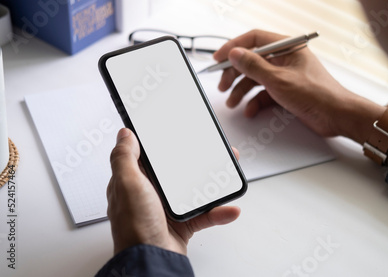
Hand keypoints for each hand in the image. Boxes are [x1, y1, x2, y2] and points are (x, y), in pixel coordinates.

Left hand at [106, 128, 240, 254]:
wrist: (151, 261)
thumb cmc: (134, 227)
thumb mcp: (127, 184)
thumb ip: (124, 157)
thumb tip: (125, 134)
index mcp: (134, 182)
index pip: (148, 157)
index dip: (163, 145)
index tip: (179, 135)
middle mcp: (150, 195)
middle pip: (176, 172)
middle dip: (196, 161)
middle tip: (213, 152)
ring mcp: (167, 210)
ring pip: (194, 190)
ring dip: (213, 185)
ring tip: (227, 175)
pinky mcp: (183, 225)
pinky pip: (205, 214)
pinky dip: (219, 212)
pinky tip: (229, 208)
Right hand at [213, 29, 384, 142]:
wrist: (337, 116)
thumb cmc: (318, 94)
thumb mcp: (279, 80)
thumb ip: (254, 66)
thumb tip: (235, 54)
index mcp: (287, 47)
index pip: (254, 39)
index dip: (234, 47)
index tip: (219, 59)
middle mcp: (285, 59)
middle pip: (252, 61)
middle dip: (235, 74)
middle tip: (223, 85)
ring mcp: (286, 76)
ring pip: (256, 79)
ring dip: (242, 91)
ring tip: (232, 102)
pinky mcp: (287, 92)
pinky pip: (265, 93)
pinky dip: (255, 102)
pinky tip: (250, 110)